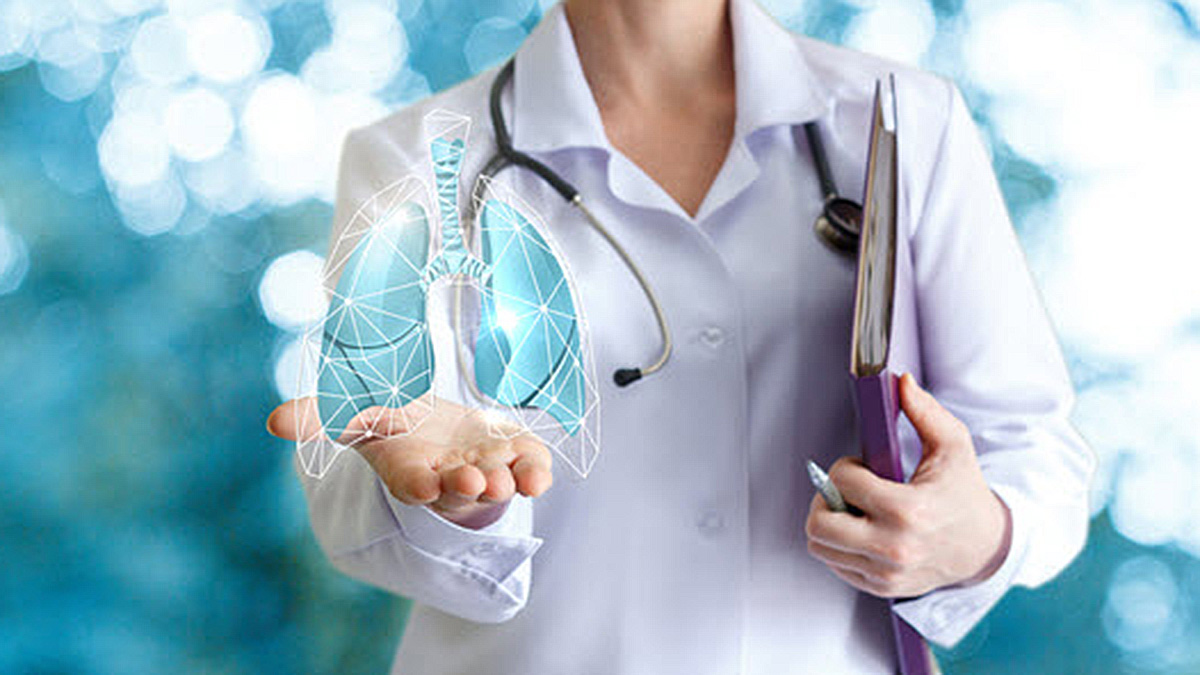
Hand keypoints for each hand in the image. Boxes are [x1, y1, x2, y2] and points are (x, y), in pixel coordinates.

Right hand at [267, 395, 552, 529]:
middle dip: (467, 486)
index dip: (418, 486)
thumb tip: (272, 422)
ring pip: (497, 483)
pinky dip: (537, 473)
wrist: (440, 429)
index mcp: (412, 470)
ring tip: (507, 479)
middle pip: (459, 488)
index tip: (424, 487)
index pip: (413, 483)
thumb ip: (320, 418)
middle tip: (474, 482)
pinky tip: (541, 473)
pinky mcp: (515, 458)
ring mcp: (486, 468)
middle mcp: (451, 476)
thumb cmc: (397, 428)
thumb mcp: (357, 417)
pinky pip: (530, 470)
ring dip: (504, 483)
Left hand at [804, 373, 1011, 597]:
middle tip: (846, 491)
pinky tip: (860, 530)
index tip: (861, 467)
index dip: (845, 467)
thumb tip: (900, 382)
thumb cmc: (964, 493)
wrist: (985, 547)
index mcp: (908, 510)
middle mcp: (893, 547)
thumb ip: (925, 411)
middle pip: (819, 523)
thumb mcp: (953, 446)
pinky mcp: (880, 587)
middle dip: (825, 498)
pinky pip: (834, 564)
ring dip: (828, 522)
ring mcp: (885, 572)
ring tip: (853, 510)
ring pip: (820, 545)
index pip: (843, 482)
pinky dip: (838, 545)